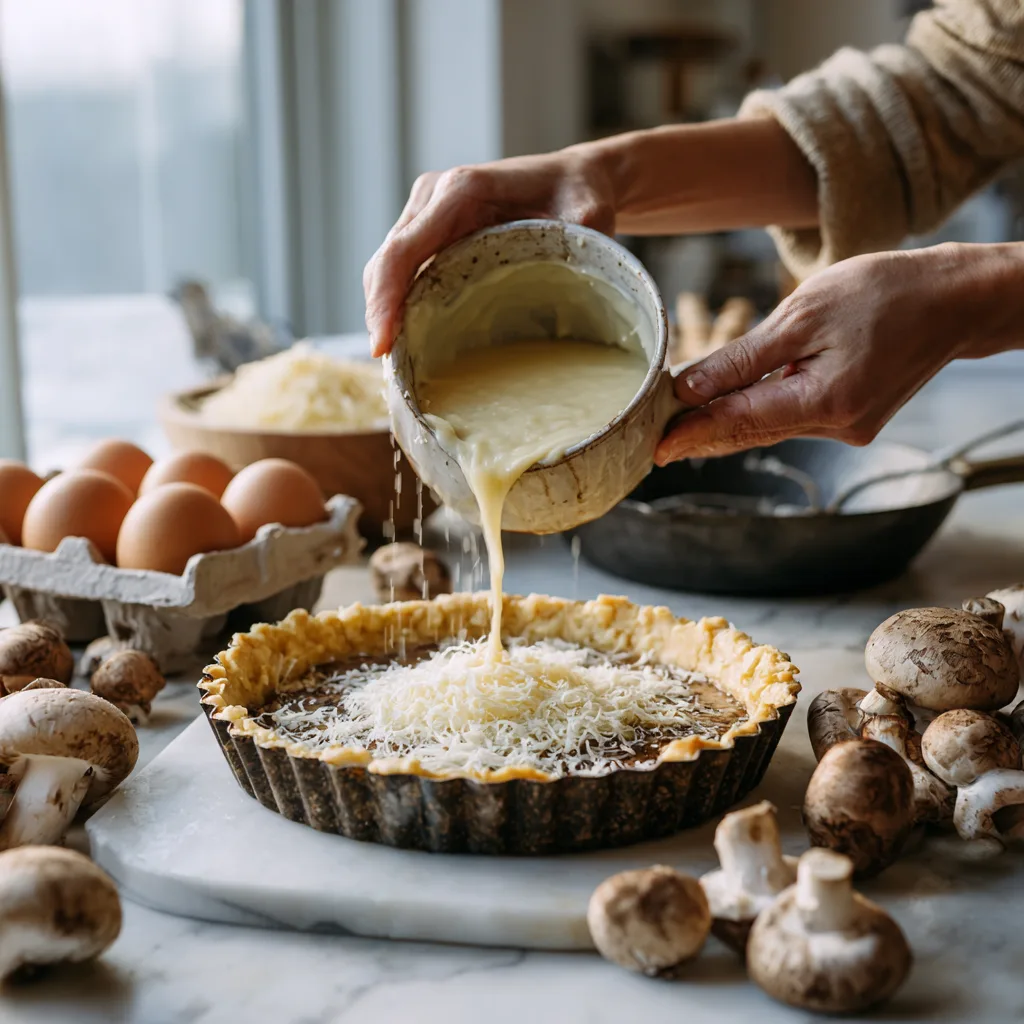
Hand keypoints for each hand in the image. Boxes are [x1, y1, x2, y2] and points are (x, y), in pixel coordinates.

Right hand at [363, 149, 614, 356]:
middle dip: (379, 314)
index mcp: (462, 191)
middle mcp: (435, 197)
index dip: (386, 299)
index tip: (382, 344)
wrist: (574, 179)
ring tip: (395, 361)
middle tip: (387, 366)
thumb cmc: (580, 195)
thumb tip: (580, 287)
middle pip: (386, 261)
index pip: (404, 249)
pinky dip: (399, 303)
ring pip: (388, 268)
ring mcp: (428, 213)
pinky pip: (403, 269)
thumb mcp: (589, 215)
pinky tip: (409, 339)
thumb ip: (583, 242)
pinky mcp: (431, 230)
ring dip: (385, 312)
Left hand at [655, 244, 985, 464]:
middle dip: (701, 435)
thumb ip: (743, 358)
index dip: (692, 434)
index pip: (739, 423)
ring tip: (678, 423)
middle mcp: (838, 426)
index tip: (655, 449)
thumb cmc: (883, 293)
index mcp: (826, 400)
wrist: (954, 298)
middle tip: (653, 443)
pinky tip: (730, 408)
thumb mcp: (802, 315)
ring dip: (727, 423)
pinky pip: (792, 418)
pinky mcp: (853, 419)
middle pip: (751, 432)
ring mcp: (848, 427)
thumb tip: (689, 389)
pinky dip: (759, 412)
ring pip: (770, 426)